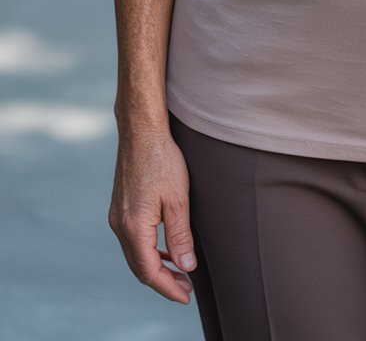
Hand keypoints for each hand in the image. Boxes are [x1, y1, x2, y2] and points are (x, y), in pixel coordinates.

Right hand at [108, 127, 196, 303]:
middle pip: (139, 267)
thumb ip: (180, 236)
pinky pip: (132, 240)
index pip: (150, 271)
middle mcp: (120, 225)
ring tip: (178, 272)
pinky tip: (163, 249)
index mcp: (134, 227)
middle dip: (163, 281)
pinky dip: (148, 251)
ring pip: (135, 254)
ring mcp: (117, 216)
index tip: (186, 296)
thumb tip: (186, 266)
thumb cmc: (162, 160)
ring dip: (155, 266)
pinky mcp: (120, 207)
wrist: (141, 131)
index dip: (168, 287)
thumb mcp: (178, 199)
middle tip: (186, 288)